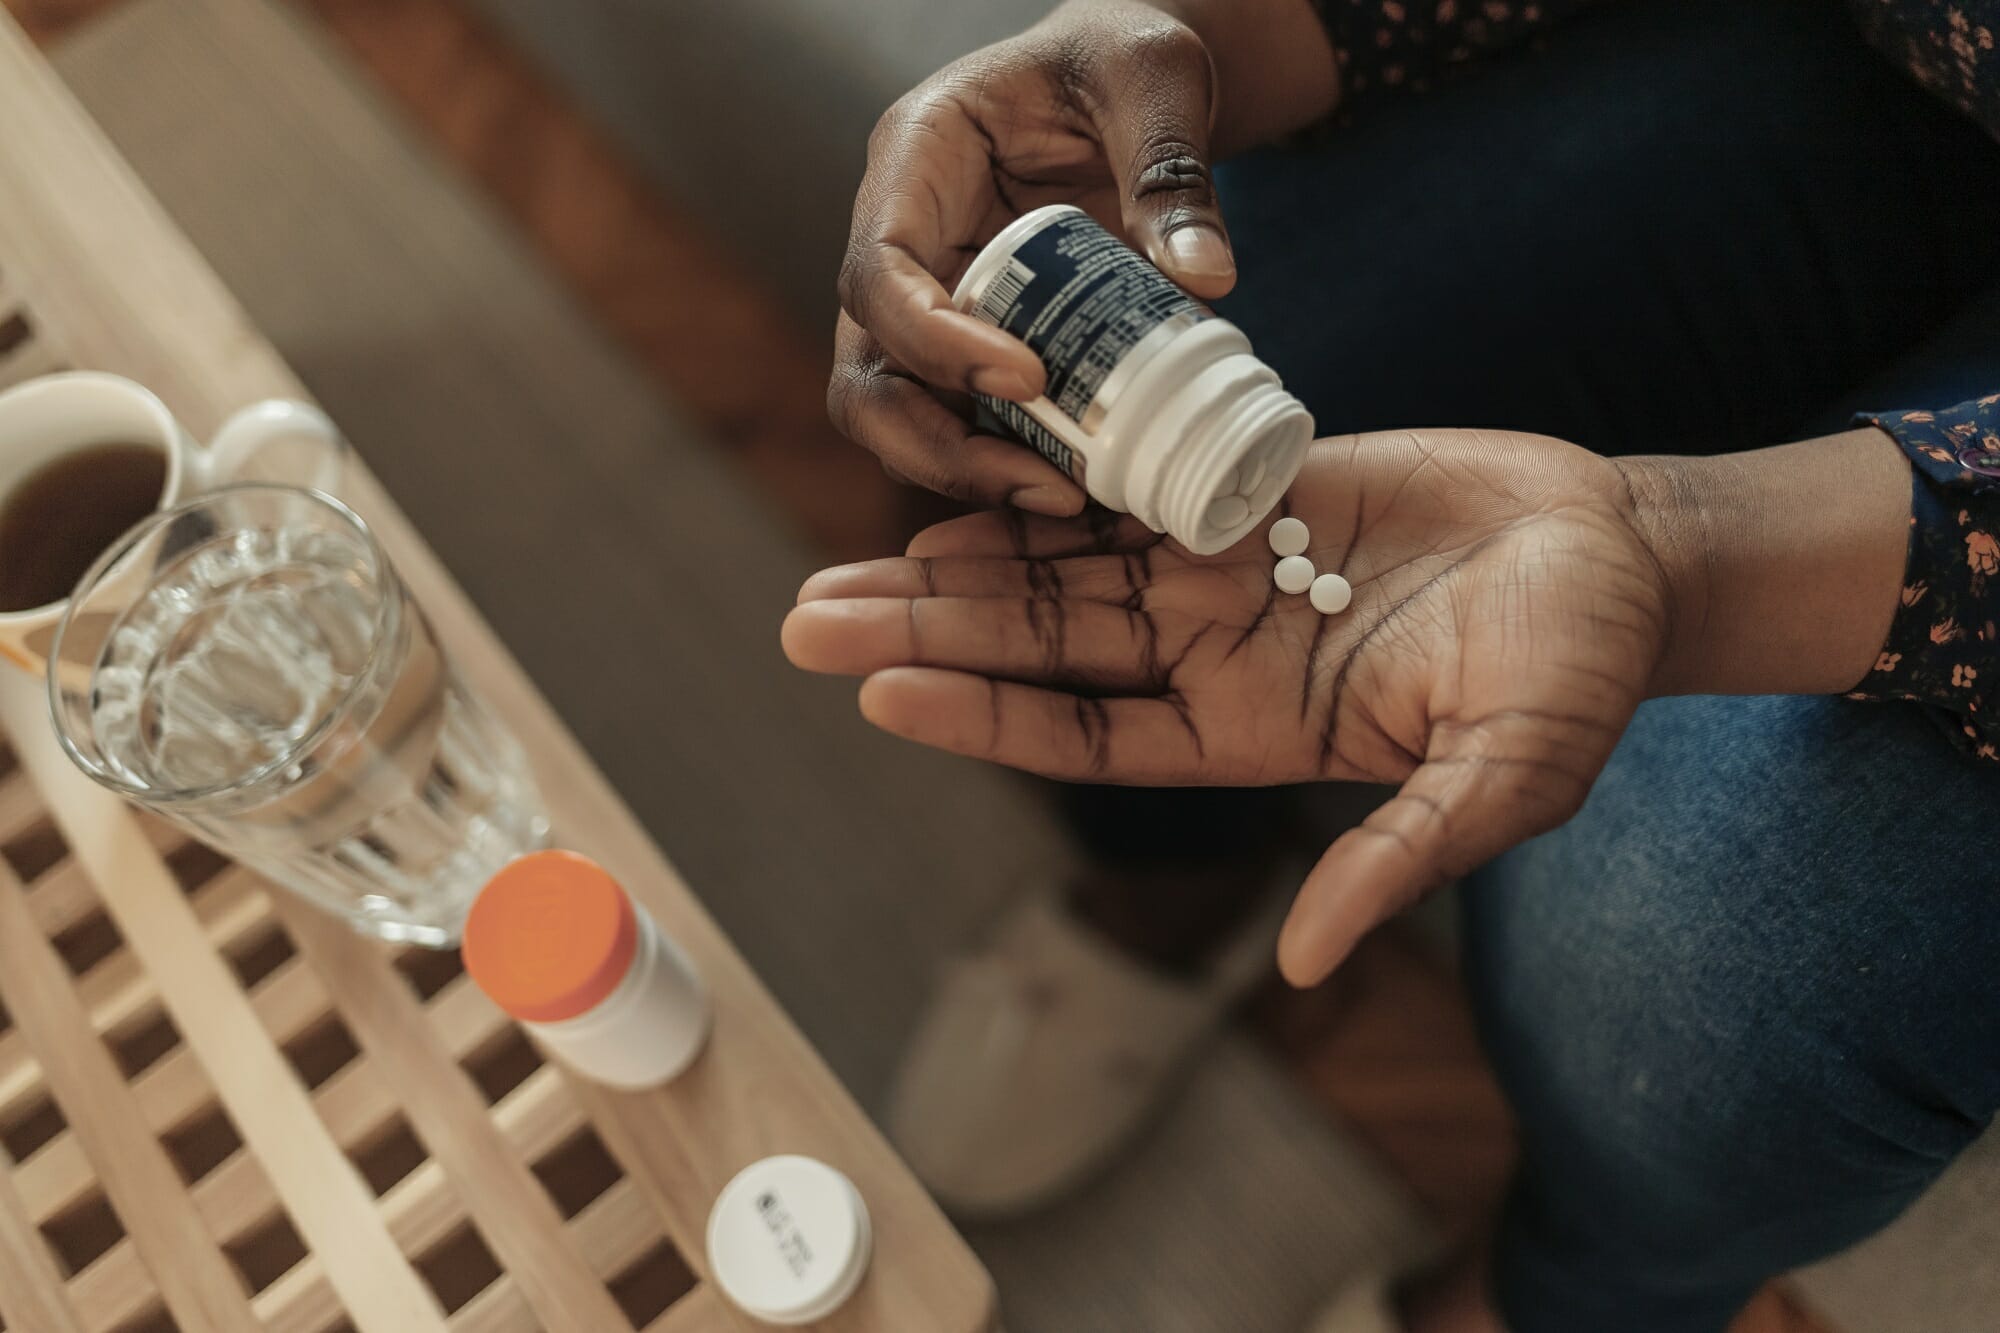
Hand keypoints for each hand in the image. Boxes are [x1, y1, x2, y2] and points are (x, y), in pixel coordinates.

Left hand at [787, 429, 1677, 982]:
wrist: (1618, 555)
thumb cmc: (1573, 676)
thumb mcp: (1499, 782)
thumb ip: (1400, 858)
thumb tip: (1310, 966)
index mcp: (1252, 733)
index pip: (1086, 735)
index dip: (987, 718)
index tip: (884, 697)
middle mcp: (1216, 653)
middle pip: (1044, 646)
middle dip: (930, 631)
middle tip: (806, 622)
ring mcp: (1230, 567)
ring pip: (1066, 562)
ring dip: (961, 556)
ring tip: (848, 552)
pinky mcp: (1256, 482)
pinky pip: (1134, 473)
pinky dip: (1054, 469)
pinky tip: (969, 460)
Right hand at [831, 1, 1277, 514]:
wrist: (1132, 80)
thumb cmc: (1127, 55)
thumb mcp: (1156, 81)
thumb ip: (1173, 170)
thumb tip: (1205, 279)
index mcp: (917, 155)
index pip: (877, 269)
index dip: (932, 341)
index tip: (1026, 379)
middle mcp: (902, 236)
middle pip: (866, 368)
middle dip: (935, 442)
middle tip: (1042, 483)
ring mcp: (929, 299)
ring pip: (900, 413)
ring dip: (968, 470)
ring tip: (1067, 499)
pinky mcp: (971, 343)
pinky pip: (962, 421)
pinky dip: (1008, 462)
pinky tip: (1079, 488)